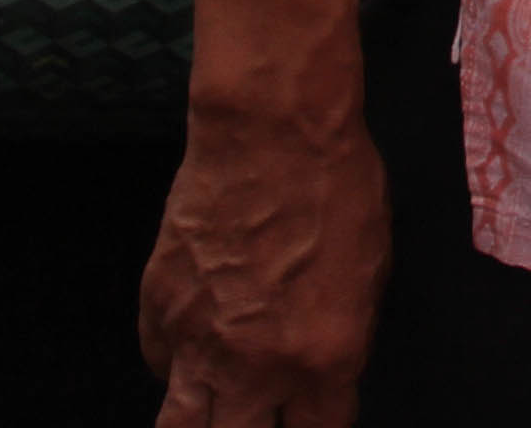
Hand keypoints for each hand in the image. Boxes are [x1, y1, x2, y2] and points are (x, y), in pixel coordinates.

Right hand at [142, 102, 387, 427]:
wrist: (270, 132)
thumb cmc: (335, 186)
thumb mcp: (372, 272)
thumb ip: (344, 338)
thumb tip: (324, 372)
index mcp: (323, 360)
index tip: (311, 420)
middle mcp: (255, 366)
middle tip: (258, 413)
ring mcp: (197, 342)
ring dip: (199, 425)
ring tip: (213, 414)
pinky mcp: (158, 308)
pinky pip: (158, 364)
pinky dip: (174, 366)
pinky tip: (192, 350)